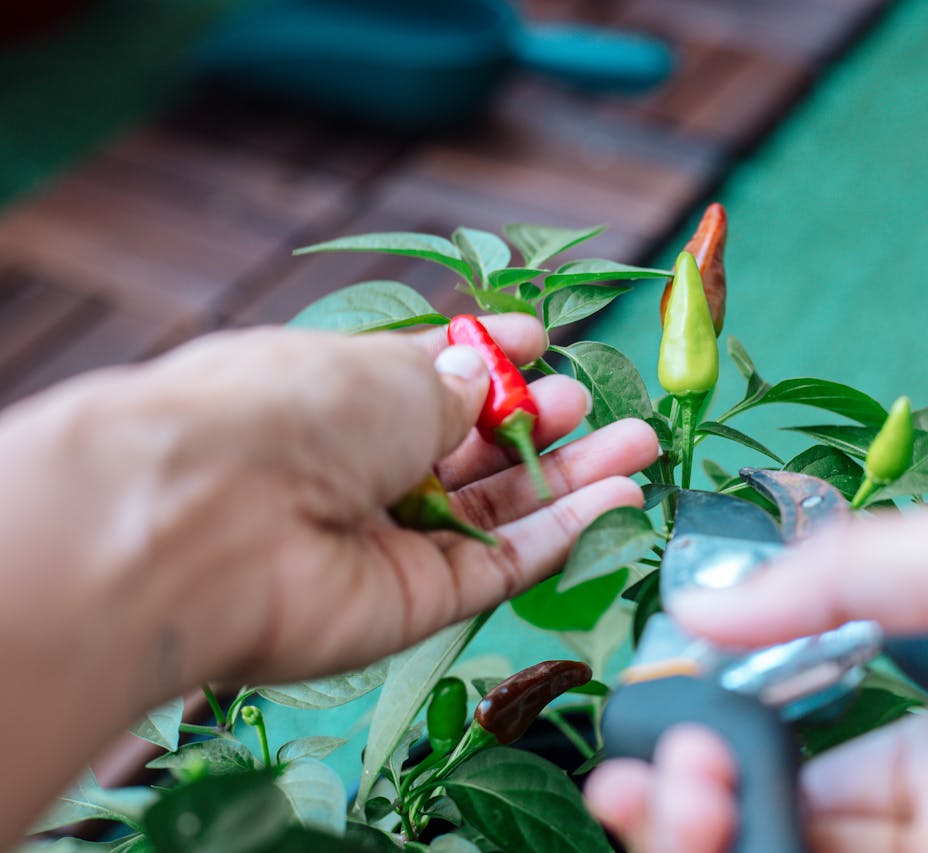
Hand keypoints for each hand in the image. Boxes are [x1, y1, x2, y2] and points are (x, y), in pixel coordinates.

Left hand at [0, 315, 656, 843]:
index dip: (485, 361)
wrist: (210, 520)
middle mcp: (354, 469)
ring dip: (568, 480)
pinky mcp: (410, 605)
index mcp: (331, 395)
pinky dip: (559, 536)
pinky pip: (498, 566)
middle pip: (467, 451)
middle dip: (539, 425)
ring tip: (639, 446)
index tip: (542, 342)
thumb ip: (451, 382)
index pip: (421, 379)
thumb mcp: (386, 371)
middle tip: (599, 406)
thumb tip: (485, 374)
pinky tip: (615, 499)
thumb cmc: (289, 408)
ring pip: (494, 512)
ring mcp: (383, 540)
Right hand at [585, 479, 927, 850]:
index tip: (663, 718)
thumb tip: (710, 599)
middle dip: (693, 799)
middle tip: (649, 782)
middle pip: (783, 818)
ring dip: (712, 837)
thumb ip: (868, 564)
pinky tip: (726, 836)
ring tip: (671, 804)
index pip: (799, 734)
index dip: (720, 730)